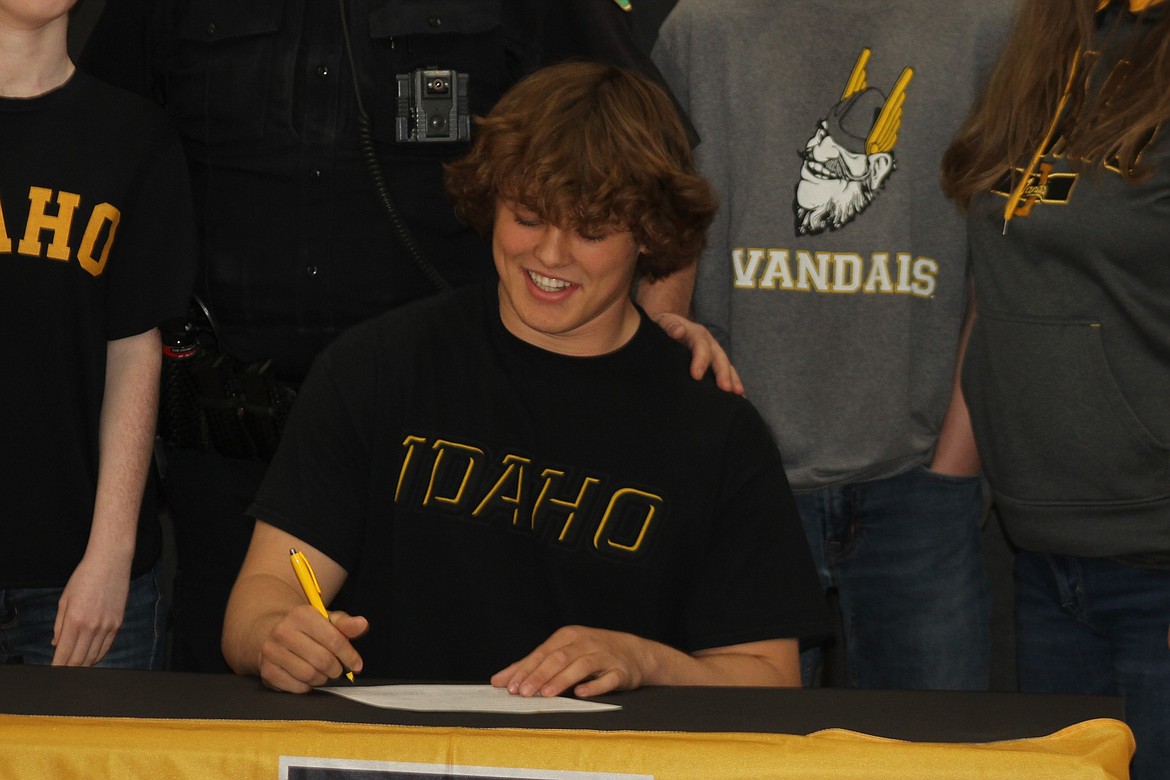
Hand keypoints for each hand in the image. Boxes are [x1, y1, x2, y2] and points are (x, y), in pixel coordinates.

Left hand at [52, 556, 130, 666]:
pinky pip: (107, 647)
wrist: (110, 563)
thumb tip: (57, 644)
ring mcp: (107, 626)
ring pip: (94, 657)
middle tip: (63, 670)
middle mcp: (92, 626)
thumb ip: (59, 625)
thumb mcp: (64, 600)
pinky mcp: (118, 623)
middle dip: (69, 668)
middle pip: (79, 659)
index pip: (64, 653)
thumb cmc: (84, 577)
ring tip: (76, 666)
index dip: (57, 666)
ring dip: (84, 664)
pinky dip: (98, 655)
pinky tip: (91, 657)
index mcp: (74, 620)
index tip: (54, 670)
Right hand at [258, 605, 367, 692]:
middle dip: (336, 669)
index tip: (356, 665)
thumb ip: (346, 624)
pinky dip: (307, 687)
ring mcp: (271, 652)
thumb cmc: (306, 629)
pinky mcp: (266, 671)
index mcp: (301, 614)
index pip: (334, 640)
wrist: (271, 633)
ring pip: (310, 675)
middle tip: (338, 670)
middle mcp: (283, 631)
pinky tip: (308, 678)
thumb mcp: (326, 620)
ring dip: (322, 679)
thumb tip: (362, 624)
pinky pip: (296, 687)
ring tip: (323, 673)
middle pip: (323, 660)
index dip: (349, 656)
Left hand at [491, 625, 654, 698]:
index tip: (510, 686)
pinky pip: (607, 679)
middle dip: (539, 676)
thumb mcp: (563, 652)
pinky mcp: (620, 672)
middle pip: (559, 658)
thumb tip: (499, 680)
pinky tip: (581, 692)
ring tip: (546, 694)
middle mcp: (585, 643)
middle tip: (524, 693)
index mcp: (568, 636)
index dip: (526, 669)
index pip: (543, 653)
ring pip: (580, 666)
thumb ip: (532, 666)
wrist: (635, 653)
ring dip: (562, 680)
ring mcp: (604, 656)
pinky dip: (594, 685)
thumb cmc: (592, 653)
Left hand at [652, 312, 743, 395]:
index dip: (700, 360)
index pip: (701, 346)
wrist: (669, 325)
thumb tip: (678, 331)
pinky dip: (733, 383)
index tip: (696, 376)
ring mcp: (714, 352)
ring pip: (726, 366)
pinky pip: (727, 372)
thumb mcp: (664, 321)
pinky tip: (739, 397)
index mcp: (696, 333)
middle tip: (725, 389)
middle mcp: (708, 342)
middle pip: (719, 357)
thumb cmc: (663, 326)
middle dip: (723, 373)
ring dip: (733, 380)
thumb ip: (670, 325)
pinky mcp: (714, 362)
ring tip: (738, 395)